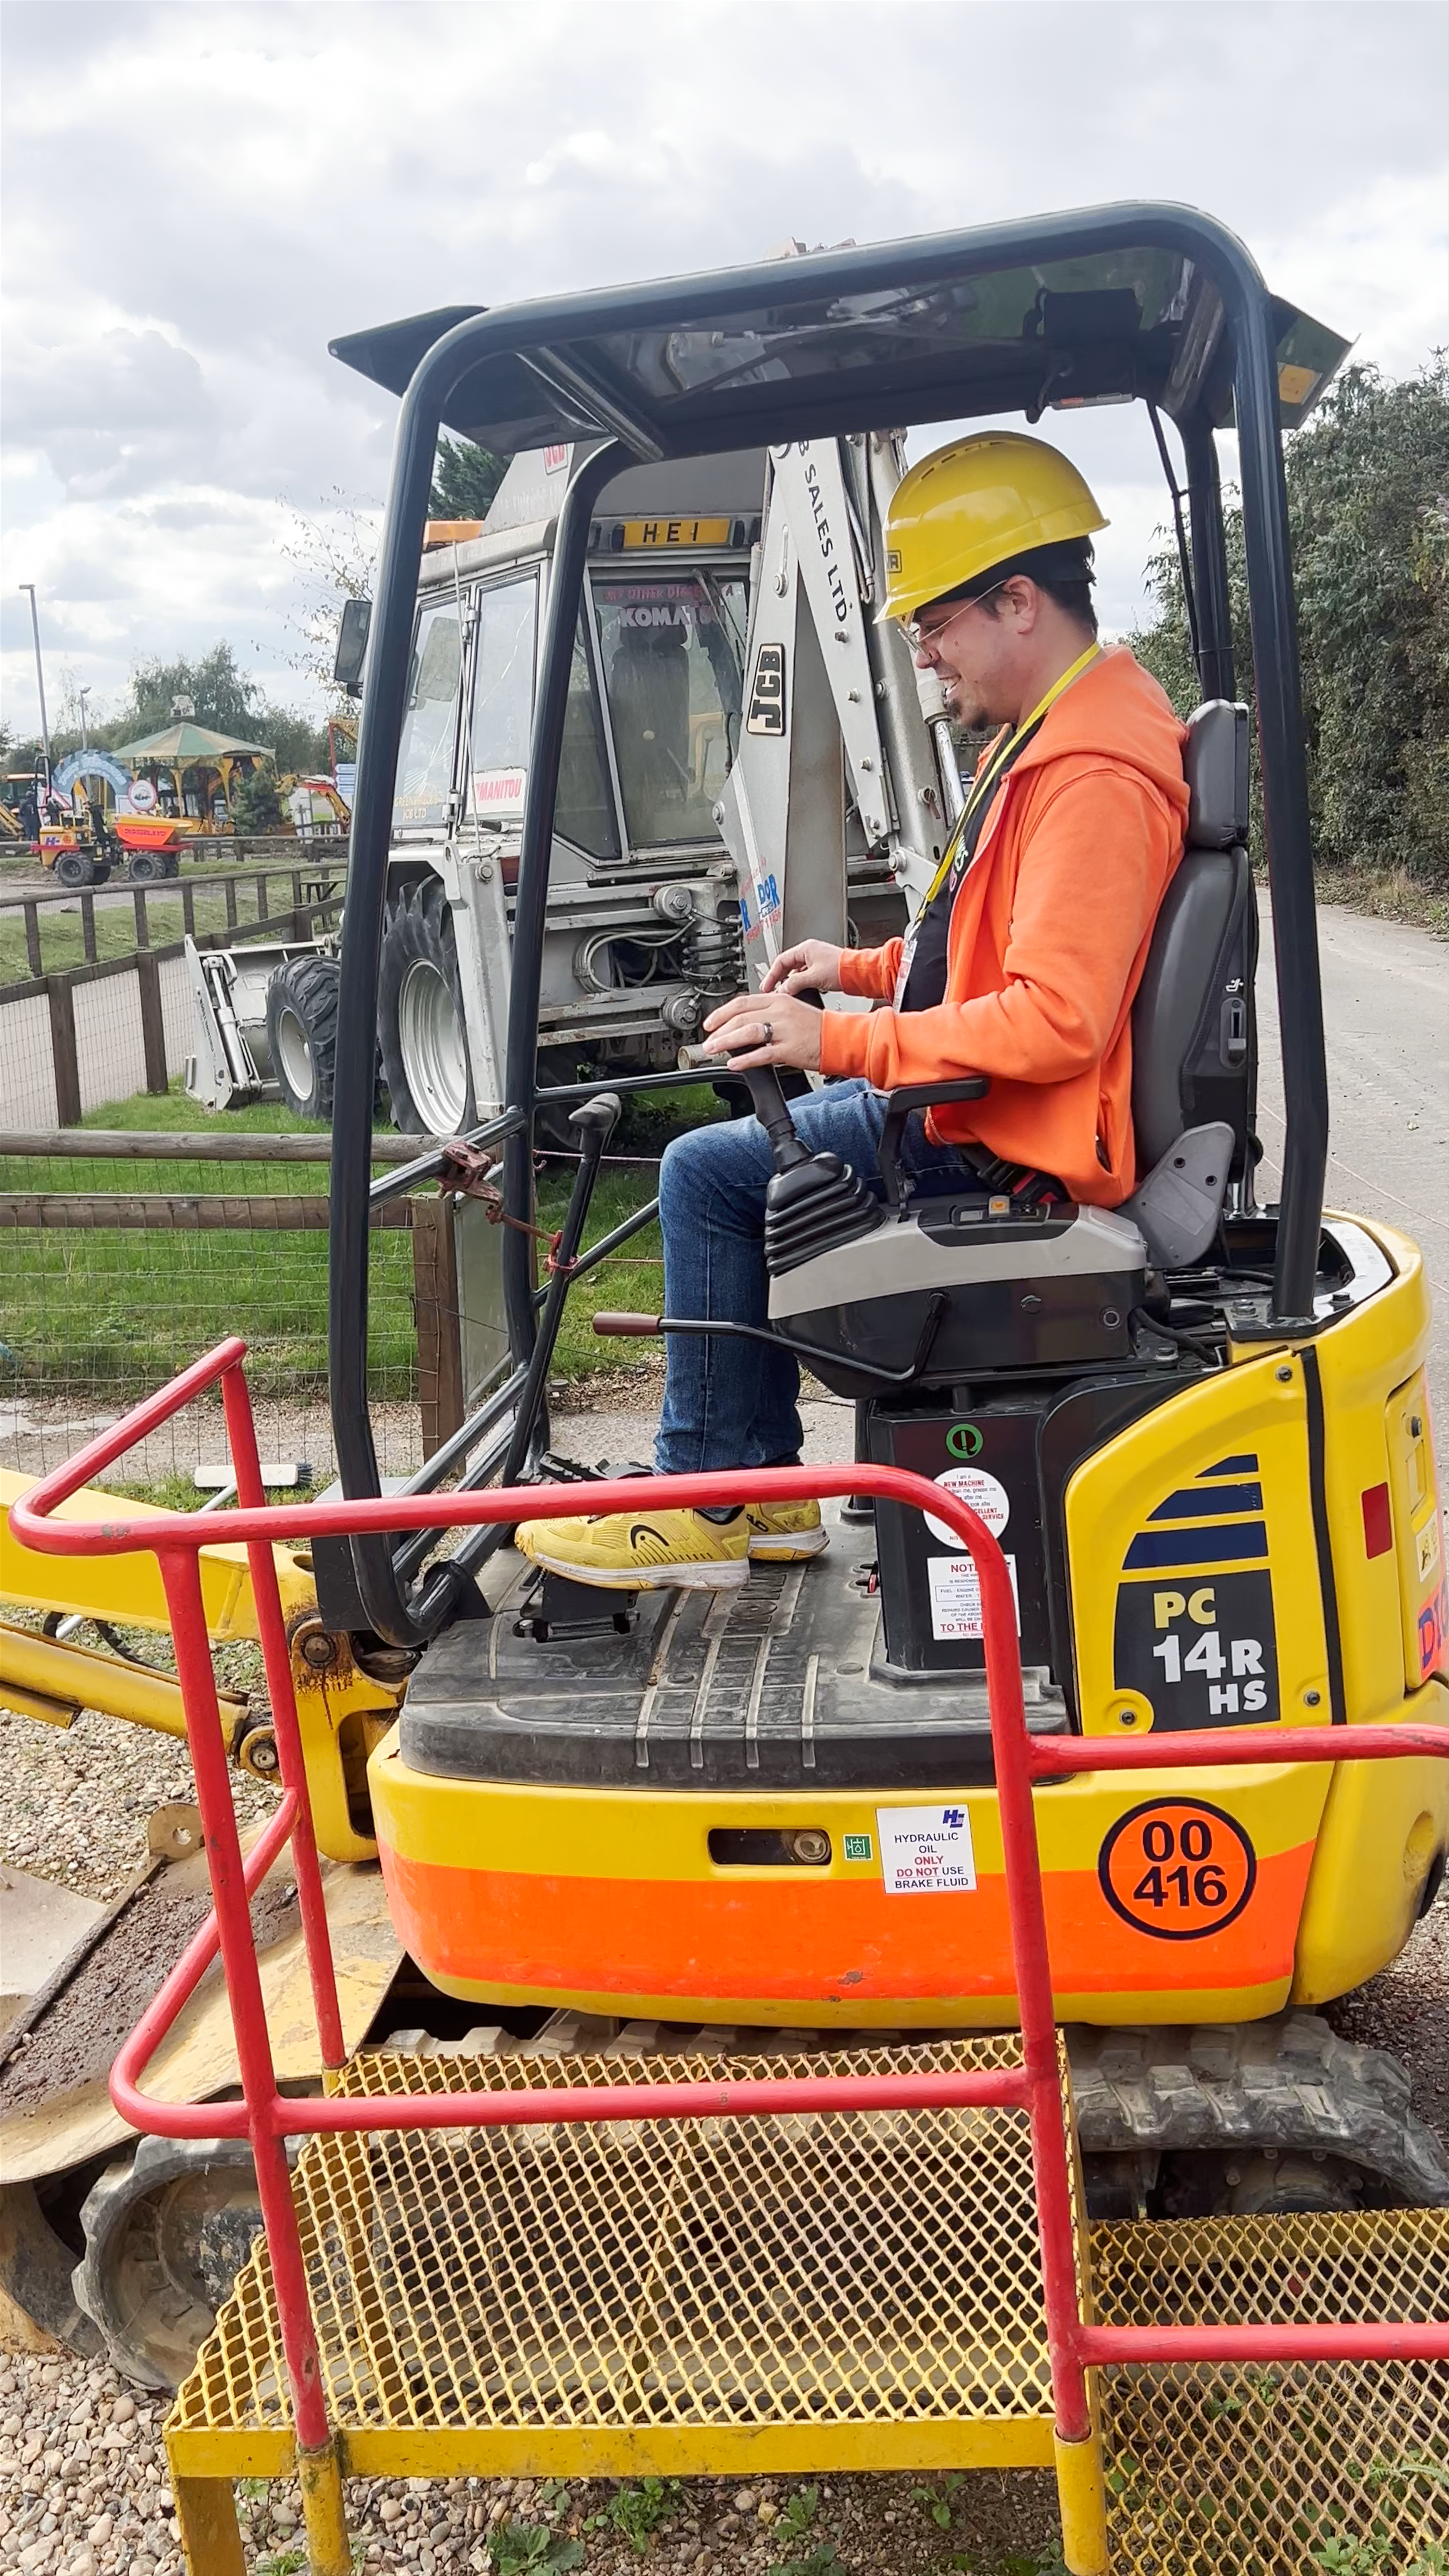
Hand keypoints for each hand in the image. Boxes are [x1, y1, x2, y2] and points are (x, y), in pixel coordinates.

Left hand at [701, 987, 823, 1071]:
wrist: (839, 1038)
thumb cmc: (815, 1027)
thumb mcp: (790, 1010)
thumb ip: (767, 1013)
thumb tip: (743, 1023)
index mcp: (778, 999)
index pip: (742, 1002)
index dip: (722, 1013)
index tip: (710, 1023)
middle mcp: (780, 1011)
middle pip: (741, 1017)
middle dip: (719, 1030)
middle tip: (707, 1041)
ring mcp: (785, 1030)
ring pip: (747, 1032)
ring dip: (726, 1042)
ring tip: (713, 1050)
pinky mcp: (790, 1049)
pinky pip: (762, 1054)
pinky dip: (745, 1060)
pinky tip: (734, 1064)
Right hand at [759, 938, 844, 996]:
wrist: (858, 972)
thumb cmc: (841, 968)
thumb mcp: (813, 977)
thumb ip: (794, 983)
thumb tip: (782, 990)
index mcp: (805, 948)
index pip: (781, 960)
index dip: (771, 974)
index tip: (766, 986)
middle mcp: (810, 952)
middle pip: (788, 966)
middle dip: (779, 979)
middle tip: (773, 990)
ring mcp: (817, 960)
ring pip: (797, 971)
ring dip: (790, 982)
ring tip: (786, 993)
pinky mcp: (823, 969)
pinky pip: (806, 975)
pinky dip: (800, 983)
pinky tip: (800, 991)